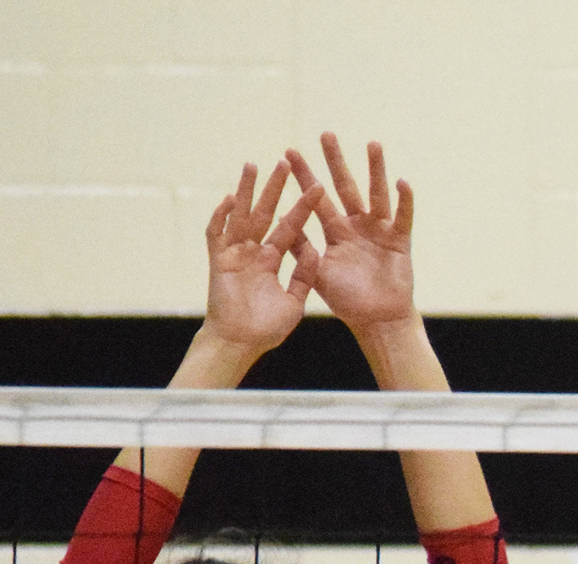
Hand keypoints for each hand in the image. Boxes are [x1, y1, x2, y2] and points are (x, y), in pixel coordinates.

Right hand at [199, 161, 318, 357]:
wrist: (241, 344)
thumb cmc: (267, 328)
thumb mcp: (295, 300)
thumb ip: (304, 275)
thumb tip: (314, 249)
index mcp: (272, 260)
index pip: (290, 227)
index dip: (302, 208)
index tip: (317, 187)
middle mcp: (253, 252)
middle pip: (264, 213)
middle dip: (274, 189)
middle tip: (284, 162)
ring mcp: (234, 255)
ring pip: (240, 216)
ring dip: (245, 191)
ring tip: (253, 166)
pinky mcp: (217, 262)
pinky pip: (216, 235)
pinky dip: (221, 218)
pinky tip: (228, 199)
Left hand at [284, 133, 416, 332]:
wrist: (377, 321)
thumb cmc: (347, 301)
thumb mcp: (317, 274)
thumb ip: (300, 249)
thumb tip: (278, 222)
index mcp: (335, 233)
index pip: (316, 199)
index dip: (303, 176)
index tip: (288, 152)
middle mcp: (357, 226)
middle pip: (345, 187)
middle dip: (335, 161)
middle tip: (326, 134)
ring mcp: (380, 232)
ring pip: (376, 194)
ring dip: (375, 170)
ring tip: (372, 144)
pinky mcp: (400, 241)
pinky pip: (403, 217)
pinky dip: (404, 201)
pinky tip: (402, 182)